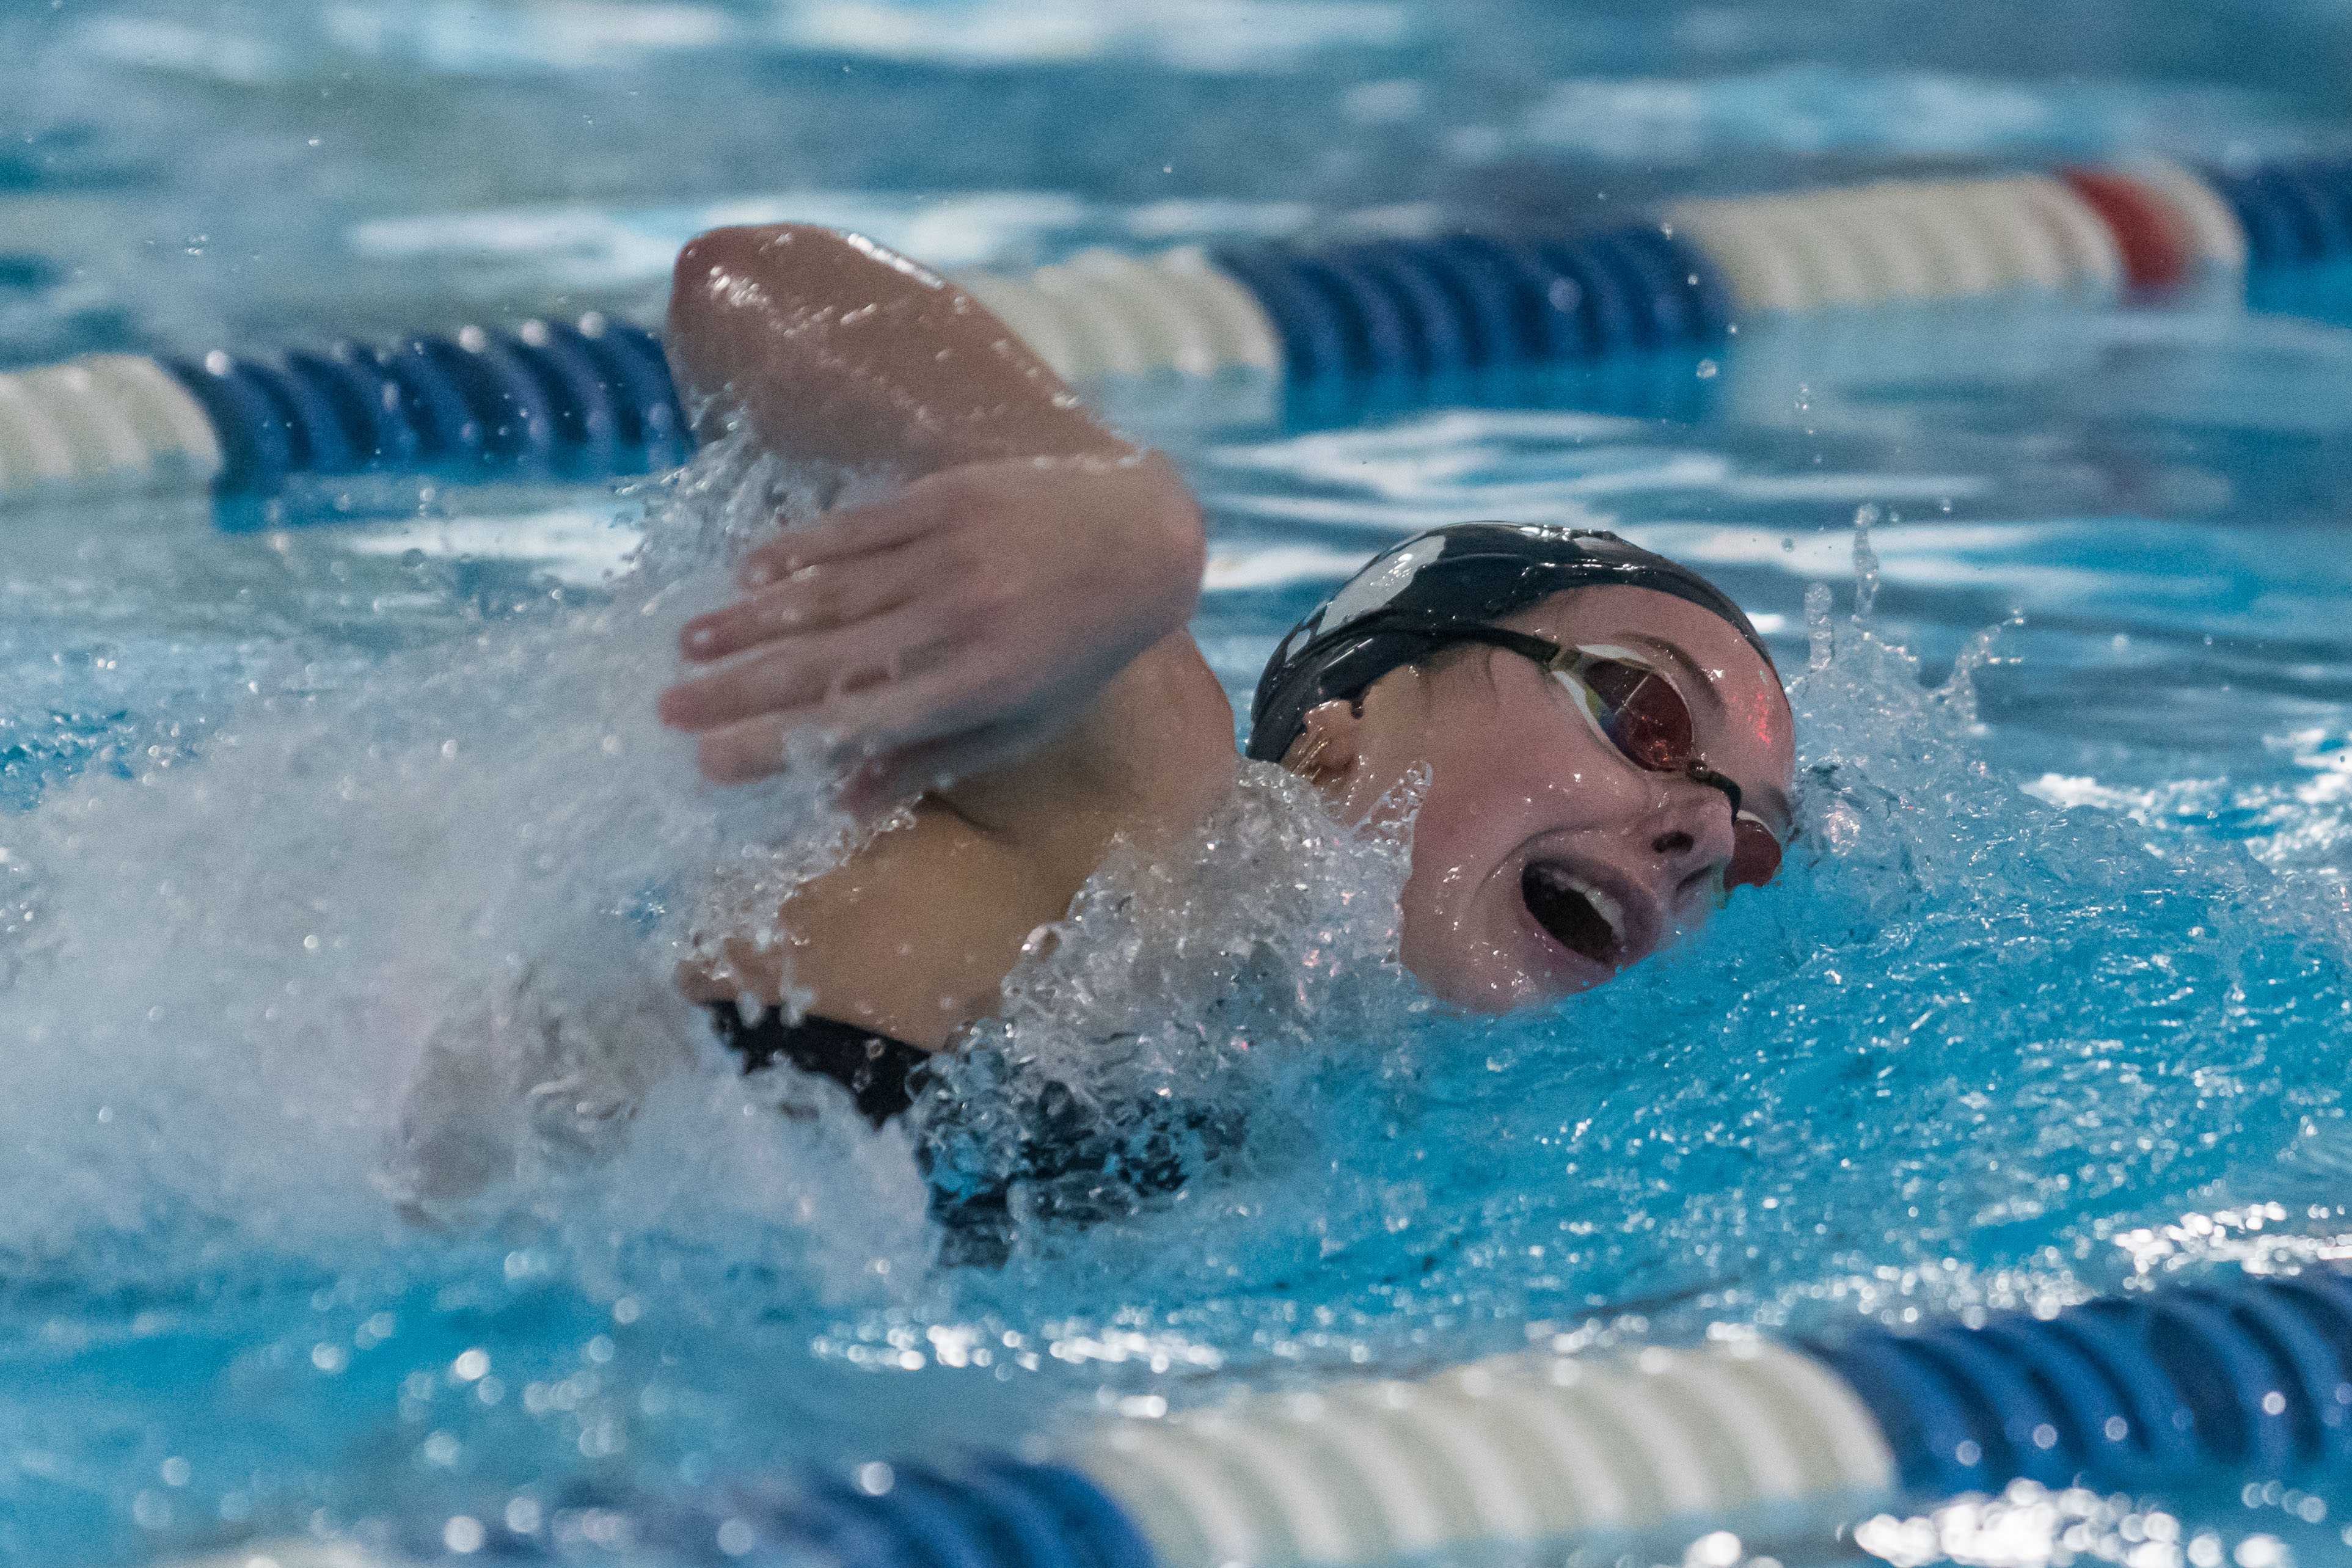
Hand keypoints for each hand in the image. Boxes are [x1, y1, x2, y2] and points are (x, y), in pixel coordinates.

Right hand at [658, 451, 1205, 803]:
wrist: (1142, 537)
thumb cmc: (1078, 648)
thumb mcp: (1025, 720)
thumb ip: (931, 759)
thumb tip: (837, 803)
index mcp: (975, 690)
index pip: (853, 725)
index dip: (774, 745)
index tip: (709, 762)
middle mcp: (955, 624)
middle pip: (824, 661)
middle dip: (737, 689)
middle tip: (667, 709)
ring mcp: (948, 556)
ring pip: (827, 593)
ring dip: (749, 621)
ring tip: (686, 643)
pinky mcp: (944, 499)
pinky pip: (855, 530)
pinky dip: (798, 551)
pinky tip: (747, 574)